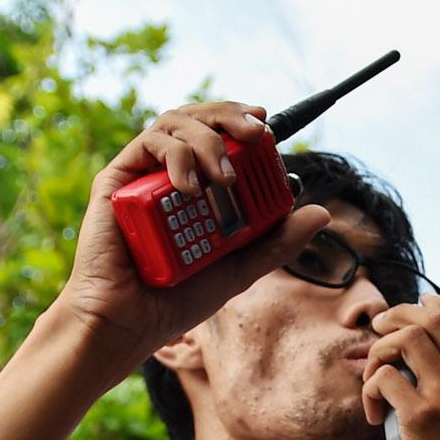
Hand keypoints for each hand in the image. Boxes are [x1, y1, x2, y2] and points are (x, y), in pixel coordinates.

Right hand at [50, 103, 332, 362]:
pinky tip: (190, 188)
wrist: (129, 322)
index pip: (223, 139)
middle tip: (257, 132)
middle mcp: (171, 174)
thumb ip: (275, 242)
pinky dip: (176, 158)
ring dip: (207, 141)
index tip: (268, 130)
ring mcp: (145, 175)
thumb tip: (321, 213)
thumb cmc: (177, 299)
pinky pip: (150, 146)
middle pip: (200, 120)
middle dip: (231, 117)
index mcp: (198, 188)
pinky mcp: (118, 181)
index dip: (244, 124)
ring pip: (176, 124)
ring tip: (224, 178)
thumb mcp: (239, 269)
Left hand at [362, 297, 439, 439]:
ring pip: (407, 339)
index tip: (413, 308)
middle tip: (378, 329)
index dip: (436, 306)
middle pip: (435, 320)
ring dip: (380, 349)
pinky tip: (371, 412)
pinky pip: (385, 377)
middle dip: (399, 315)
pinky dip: (370, 388)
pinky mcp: (423, 417)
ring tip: (372, 374)